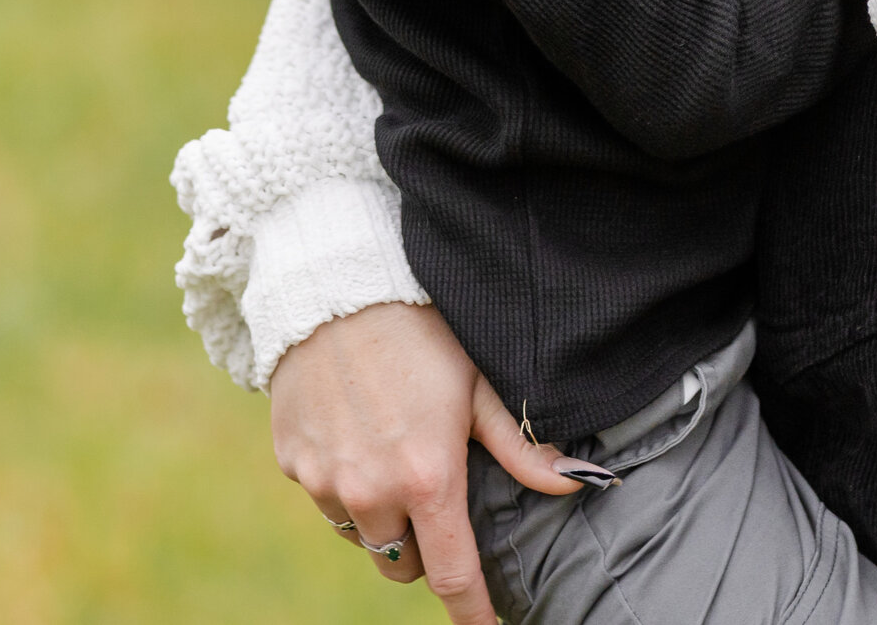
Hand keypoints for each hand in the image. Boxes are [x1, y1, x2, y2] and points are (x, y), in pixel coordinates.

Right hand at [268, 301, 587, 624]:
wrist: (333, 283)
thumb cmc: (421, 331)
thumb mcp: (480, 385)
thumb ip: (524, 449)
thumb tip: (583, 483)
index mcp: (427, 480)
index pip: (453, 577)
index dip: (472, 613)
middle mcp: (371, 492)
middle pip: (403, 563)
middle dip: (423, 545)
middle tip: (434, 494)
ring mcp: (325, 480)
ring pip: (362, 534)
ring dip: (381, 514)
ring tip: (392, 451)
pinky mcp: (293, 461)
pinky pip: (324, 497)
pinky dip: (343, 481)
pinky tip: (355, 430)